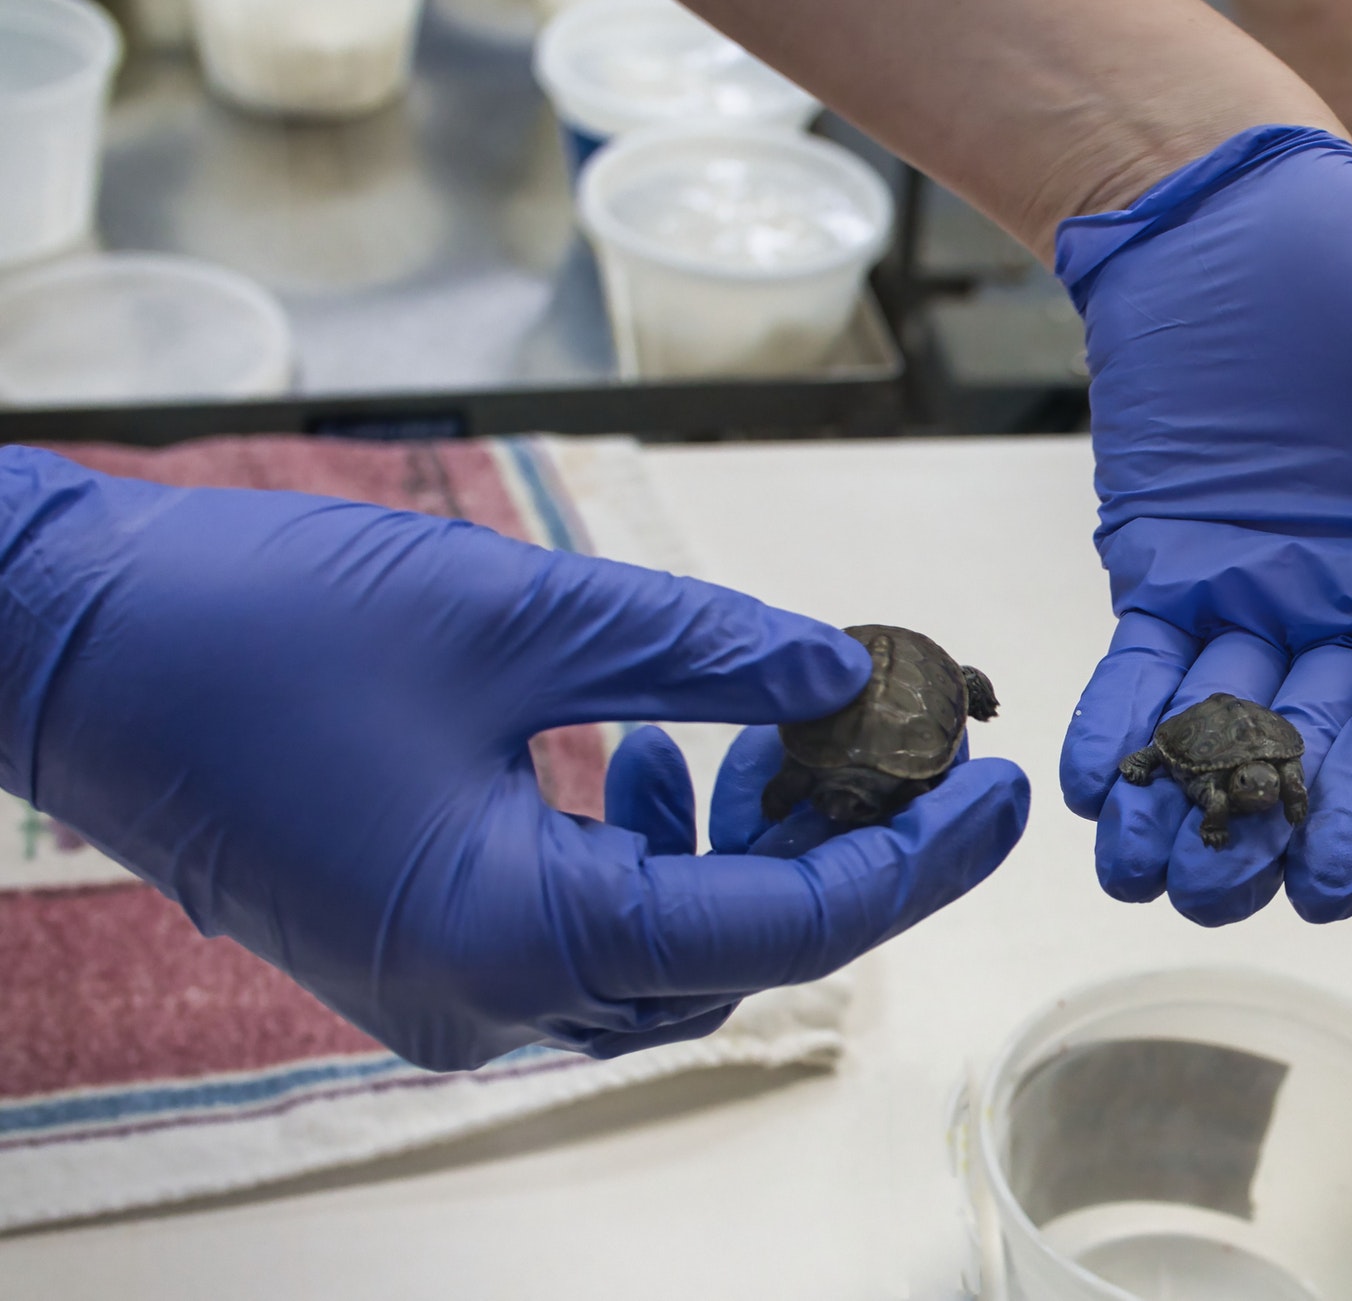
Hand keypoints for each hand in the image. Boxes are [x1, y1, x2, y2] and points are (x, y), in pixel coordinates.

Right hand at [0, 448, 1028, 1069]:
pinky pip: (580, 942)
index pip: (780, 929)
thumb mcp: (521, 611)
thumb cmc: (260, 623)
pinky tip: (646, 760)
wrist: (60, 646)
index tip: (997, 793)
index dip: (910, 861)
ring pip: (660, 962)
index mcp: (519, 937)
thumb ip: (704, 647)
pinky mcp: (415, 952)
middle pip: (731, 960)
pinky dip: (646, 864)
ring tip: (761, 740)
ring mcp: (442, 991)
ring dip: (736, 860)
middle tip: (889, 747)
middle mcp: (484, 1001)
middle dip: (829, 856)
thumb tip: (842, 667)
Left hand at [1055, 127, 1351, 927]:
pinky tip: (1088, 785)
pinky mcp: (1171, 577)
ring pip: (1225, 730)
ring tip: (1142, 871)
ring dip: (1182, 803)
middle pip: (1319, 747)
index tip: (1336, 874)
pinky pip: (1143, 667)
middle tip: (1221, 895)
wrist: (1240, 216)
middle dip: (1269, 826)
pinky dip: (1119, 723)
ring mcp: (1261, 603)